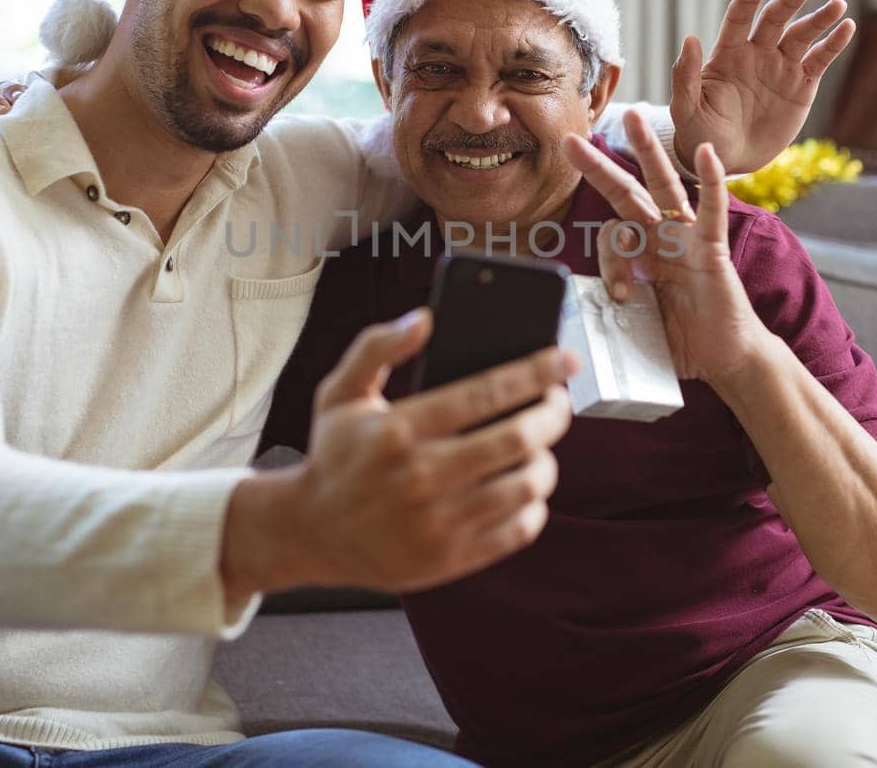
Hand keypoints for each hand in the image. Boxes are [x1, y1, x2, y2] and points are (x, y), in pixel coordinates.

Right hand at [227, 310, 577, 596]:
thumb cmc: (335, 455)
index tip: (564, 359)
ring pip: (524, 485)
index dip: (535, 372)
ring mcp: (437, 522)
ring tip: (541, 447)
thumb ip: (376, 346)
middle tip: (558, 403)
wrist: (311, 532)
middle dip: (552, 414)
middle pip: (516, 439)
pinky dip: (534, 506)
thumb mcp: (340, 392)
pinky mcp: (450, 558)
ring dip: (546, 461)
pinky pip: (517, 530)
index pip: (485, 393)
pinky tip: (525, 489)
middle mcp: (420, 476)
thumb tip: (425, 318)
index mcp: (398, 430)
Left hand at [564, 109, 771, 386]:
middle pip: (627, 192)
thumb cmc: (681, 342)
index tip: (618, 294)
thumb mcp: (635, 324)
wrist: (723, 360)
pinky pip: (711, 209)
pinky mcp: (713, 248)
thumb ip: (609, 312)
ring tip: (634, 118)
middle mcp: (661, 239)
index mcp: (640, 254)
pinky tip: (706, 151)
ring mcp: (687, 239)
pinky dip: (711, 179)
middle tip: (571, 140)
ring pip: (665, 187)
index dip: (608, 259)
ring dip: (649, 151)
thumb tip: (578, 321)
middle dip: (599, 166)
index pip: (610, 234)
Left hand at [671, 0, 854, 174]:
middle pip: (776, 19)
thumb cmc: (701, 132)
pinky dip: (833, 44)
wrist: (729, 159)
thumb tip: (690, 38)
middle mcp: (756, 53)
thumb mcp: (687, 109)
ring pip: (802, 35)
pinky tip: (846, 28)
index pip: (739, 17)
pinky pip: (819, 60)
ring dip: (819, 19)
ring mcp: (781, 67)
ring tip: (837, 5)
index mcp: (727, 54)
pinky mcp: (802, 85)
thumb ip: (685, 76)